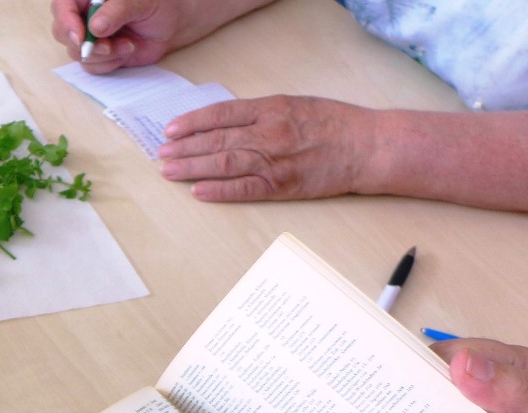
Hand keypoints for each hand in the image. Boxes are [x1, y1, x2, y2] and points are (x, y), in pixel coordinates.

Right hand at [50, 0, 275, 73]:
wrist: (173, 22)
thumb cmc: (159, 3)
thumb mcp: (141, 1)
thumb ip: (118, 10)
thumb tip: (96, 26)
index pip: (62, 7)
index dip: (66, 22)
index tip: (80, 35)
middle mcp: (84, 14)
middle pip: (63, 32)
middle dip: (84, 44)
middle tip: (108, 46)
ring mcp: (90, 35)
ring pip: (77, 52)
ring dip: (102, 54)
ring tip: (127, 45)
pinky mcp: (99, 54)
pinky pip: (91, 66)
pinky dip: (110, 63)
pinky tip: (127, 50)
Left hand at [158, 96, 379, 201]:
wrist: (367, 146)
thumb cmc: (333, 123)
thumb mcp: (294, 105)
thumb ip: (261, 113)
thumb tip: (224, 123)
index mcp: (271, 109)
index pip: (221, 114)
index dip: (192, 123)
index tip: (170, 129)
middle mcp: (268, 133)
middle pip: (216, 141)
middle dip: (184, 148)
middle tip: (160, 154)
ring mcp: (274, 161)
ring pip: (223, 164)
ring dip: (191, 168)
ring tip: (169, 171)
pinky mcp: (282, 185)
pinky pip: (244, 189)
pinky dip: (219, 191)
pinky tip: (197, 191)